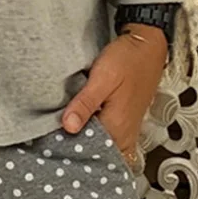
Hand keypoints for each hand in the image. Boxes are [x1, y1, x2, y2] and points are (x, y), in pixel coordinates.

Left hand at [61, 25, 167, 160]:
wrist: (146, 47)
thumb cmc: (127, 60)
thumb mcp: (102, 78)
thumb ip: (86, 103)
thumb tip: (68, 126)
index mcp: (117, 127)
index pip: (90, 151)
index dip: (69, 147)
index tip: (51, 139)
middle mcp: (124, 133)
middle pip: (96, 150)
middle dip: (75, 144)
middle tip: (53, 132)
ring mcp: (125, 128)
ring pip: (100, 143)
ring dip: (83, 136)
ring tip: (63, 124)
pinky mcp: (123, 119)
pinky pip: (106, 133)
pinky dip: (92, 129)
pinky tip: (78, 119)